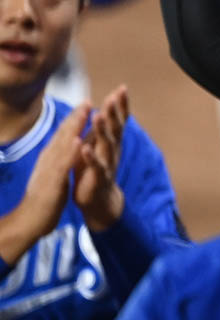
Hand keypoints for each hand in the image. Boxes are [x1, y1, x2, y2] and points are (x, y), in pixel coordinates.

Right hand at [0, 102, 90, 263]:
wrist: (30, 219)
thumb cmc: (43, 197)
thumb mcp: (53, 173)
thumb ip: (58, 160)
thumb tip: (65, 149)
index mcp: (51, 158)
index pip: (64, 135)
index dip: (75, 119)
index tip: (86, 104)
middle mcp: (49, 159)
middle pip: (63, 134)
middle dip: (76, 117)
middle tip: (88, 100)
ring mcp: (50, 168)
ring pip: (63, 143)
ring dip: (74, 126)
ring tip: (85, 111)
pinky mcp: (54, 181)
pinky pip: (64, 164)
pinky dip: (72, 151)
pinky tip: (79, 140)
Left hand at [74, 86, 128, 230]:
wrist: (99, 201)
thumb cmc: (97, 170)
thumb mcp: (100, 147)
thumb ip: (102, 130)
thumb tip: (104, 107)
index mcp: (111, 142)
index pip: (118, 120)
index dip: (121, 105)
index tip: (123, 88)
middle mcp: (113, 150)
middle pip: (115, 128)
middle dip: (114, 112)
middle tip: (115, 95)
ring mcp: (107, 164)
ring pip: (107, 144)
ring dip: (103, 129)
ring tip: (99, 115)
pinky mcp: (98, 178)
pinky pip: (96, 166)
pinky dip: (90, 157)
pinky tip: (85, 148)